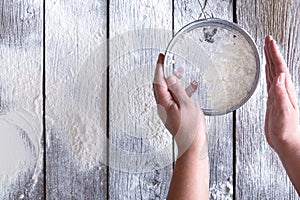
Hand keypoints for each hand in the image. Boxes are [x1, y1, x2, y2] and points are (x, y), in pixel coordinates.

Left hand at [153, 53, 206, 156]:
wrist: (193, 146)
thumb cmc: (191, 129)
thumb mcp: (186, 105)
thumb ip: (178, 90)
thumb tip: (169, 77)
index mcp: (164, 103)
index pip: (158, 81)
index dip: (159, 67)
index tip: (161, 57)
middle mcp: (164, 106)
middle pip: (161, 85)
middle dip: (165, 72)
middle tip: (169, 61)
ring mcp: (169, 110)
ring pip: (169, 91)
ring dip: (175, 80)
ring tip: (182, 71)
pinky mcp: (176, 114)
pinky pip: (177, 98)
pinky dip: (182, 91)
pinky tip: (192, 87)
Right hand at [264, 35, 299, 153]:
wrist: (287, 143)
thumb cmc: (287, 131)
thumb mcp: (284, 112)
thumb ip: (282, 94)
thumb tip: (280, 76)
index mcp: (285, 91)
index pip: (280, 68)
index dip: (274, 54)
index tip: (270, 42)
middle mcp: (282, 91)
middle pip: (277, 67)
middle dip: (272, 53)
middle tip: (268, 40)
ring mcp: (278, 95)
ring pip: (273, 73)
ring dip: (270, 60)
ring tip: (267, 51)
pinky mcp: (273, 101)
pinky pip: (270, 82)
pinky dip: (268, 73)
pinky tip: (267, 71)